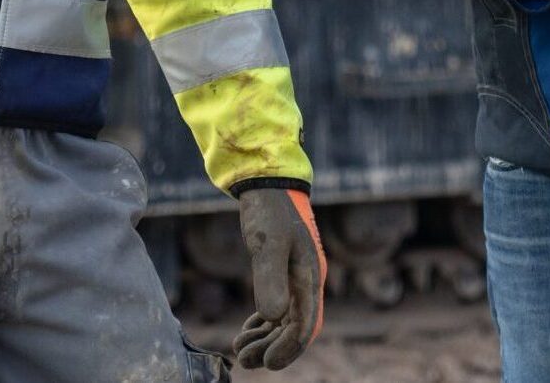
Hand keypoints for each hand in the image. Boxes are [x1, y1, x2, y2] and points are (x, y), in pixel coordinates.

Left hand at [233, 186, 323, 368]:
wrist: (268, 184)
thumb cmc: (269, 212)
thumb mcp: (266, 244)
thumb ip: (270, 280)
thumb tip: (273, 317)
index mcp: (309, 277)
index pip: (307, 324)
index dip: (289, 348)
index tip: (268, 364)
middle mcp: (307, 281)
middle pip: (296, 328)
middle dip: (273, 348)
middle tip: (245, 360)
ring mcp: (296, 278)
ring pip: (286, 322)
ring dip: (266, 340)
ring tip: (240, 351)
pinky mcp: (284, 274)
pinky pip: (280, 310)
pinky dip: (264, 325)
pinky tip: (246, 331)